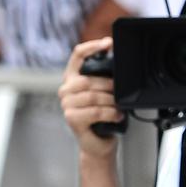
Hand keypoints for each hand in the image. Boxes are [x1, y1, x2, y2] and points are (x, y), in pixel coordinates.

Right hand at [59, 38, 122, 156]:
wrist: (98, 143)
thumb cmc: (102, 116)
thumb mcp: (104, 92)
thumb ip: (105, 77)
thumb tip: (117, 57)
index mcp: (72, 78)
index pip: (78, 55)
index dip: (92, 46)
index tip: (108, 42)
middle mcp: (66, 89)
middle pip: (88, 79)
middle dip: (109, 85)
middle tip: (119, 92)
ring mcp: (66, 104)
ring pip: (94, 96)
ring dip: (111, 102)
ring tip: (118, 107)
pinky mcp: (72, 118)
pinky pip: (96, 111)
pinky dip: (111, 113)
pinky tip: (117, 116)